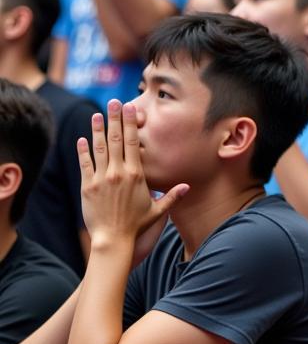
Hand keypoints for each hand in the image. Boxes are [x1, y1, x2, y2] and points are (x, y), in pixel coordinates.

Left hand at [78, 100, 187, 252]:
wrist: (113, 240)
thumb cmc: (136, 225)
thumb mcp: (158, 210)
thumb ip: (172, 196)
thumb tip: (187, 186)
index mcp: (136, 174)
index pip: (133, 143)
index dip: (131, 124)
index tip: (131, 109)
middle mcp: (119, 173)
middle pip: (116, 140)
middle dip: (115, 119)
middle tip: (114, 102)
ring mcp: (102, 179)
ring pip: (100, 149)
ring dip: (98, 130)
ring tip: (97, 115)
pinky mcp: (88, 187)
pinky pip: (85, 165)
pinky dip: (83, 151)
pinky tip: (82, 139)